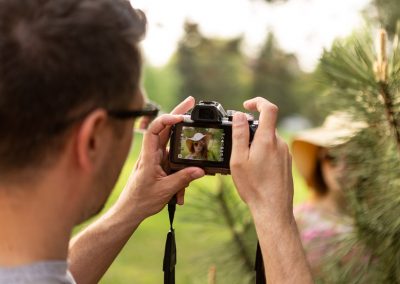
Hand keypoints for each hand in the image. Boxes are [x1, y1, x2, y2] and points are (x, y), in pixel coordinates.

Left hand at [114, 97, 204, 221]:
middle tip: (191, 102)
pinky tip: (181, 194)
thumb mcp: (165, 190)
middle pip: (165, 129)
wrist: (130, 211)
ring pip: (173, 148)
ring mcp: (157, 160)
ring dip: (185, 154)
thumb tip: (201, 170)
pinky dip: (182, 174)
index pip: (154, 130)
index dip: (166, 119)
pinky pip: (175, 164)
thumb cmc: (141, 200)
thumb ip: (183, 179)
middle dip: (178, 116)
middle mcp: (152, 154)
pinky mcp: (161, 167)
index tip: (181, 116)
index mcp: (149, 156)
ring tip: (195, 155)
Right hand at [230, 97, 293, 222]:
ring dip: (257, 145)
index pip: (269, 109)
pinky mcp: (287, 163)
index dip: (258, 102)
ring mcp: (285, 154)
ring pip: (269, 140)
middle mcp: (280, 143)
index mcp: (267, 140)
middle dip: (251, 131)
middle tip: (239, 148)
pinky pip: (273, 151)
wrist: (273, 209)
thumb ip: (239, 135)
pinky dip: (263, 154)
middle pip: (265, 126)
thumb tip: (239, 115)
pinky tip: (256, 171)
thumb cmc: (253, 186)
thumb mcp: (238, 159)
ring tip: (247, 164)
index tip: (246, 105)